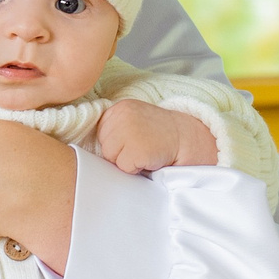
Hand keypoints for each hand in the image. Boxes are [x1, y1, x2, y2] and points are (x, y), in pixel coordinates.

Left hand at [94, 100, 216, 175]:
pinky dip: (137, 169)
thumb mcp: (134, 123)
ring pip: (111, 160)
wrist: (191, 139)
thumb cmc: (162, 136)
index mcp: (118, 109)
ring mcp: (128, 132)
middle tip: (144, 147)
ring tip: (147, 152)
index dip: (117, 145)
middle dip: (120, 154)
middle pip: (103, 148)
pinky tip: (152, 158)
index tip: (136, 141)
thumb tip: (87, 151)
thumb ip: (115, 130)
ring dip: (127, 162)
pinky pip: (125, 169)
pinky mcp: (136, 150)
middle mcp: (121, 116)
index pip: (100, 136)